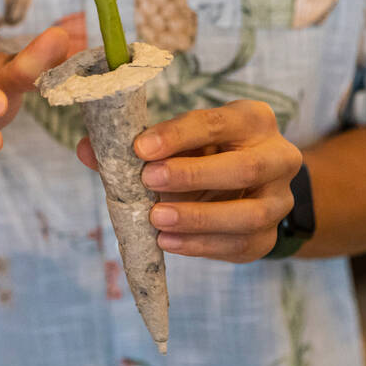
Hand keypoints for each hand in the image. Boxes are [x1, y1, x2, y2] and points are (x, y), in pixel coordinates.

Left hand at [77, 100, 302, 261]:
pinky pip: (239, 245)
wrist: (247, 188)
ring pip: (249, 214)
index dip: (179, 135)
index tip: (140, 146)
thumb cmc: (204, 154)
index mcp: (253, 120)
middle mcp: (278, 157)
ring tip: (156, 219)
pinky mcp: (268, 237)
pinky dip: (200, 246)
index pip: (218, 123)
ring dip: (198, 218)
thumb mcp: (178, 140)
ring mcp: (278, 201)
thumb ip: (137, 144)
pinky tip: (167, 242)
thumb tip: (87, 150)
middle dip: (194, 175)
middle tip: (148, 181)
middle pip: (245, 168)